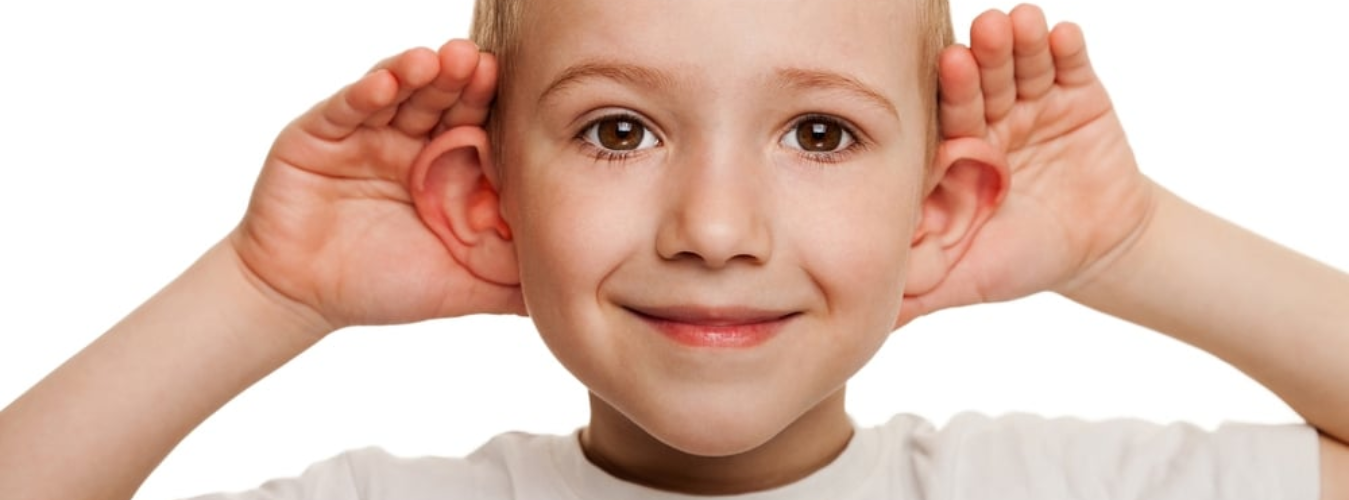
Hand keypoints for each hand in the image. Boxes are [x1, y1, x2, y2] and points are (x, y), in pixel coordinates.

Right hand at [229, 40, 523, 329]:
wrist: (302, 298)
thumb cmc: (382, 287)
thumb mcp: (460, 286)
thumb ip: (513, 284)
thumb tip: (577, 293)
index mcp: (447, 170)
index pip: (478, 127)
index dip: (495, 108)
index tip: (517, 88)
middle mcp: (410, 142)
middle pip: (442, 99)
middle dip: (462, 79)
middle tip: (480, 62)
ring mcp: (366, 133)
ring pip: (398, 92)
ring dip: (418, 73)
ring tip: (438, 60)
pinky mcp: (319, 134)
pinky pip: (346, 107)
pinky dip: (366, 92)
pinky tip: (386, 83)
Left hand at [899, 5, 1158, 324]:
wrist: (1095, 251)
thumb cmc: (1018, 261)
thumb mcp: (966, 278)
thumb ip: (917, 290)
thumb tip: (858, 325)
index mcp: (956, 152)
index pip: (950, 118)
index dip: (951, 94)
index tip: (948, 65)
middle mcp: (989, 119)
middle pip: (984, 82)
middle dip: (984, 58)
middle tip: (981, 35)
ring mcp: (1032, 103)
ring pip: (1022, 66)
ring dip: (1021, 43)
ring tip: (1019, 22)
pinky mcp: (1079, 95)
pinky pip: (1071, 66)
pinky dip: (1067, 48)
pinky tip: (1062, 33)